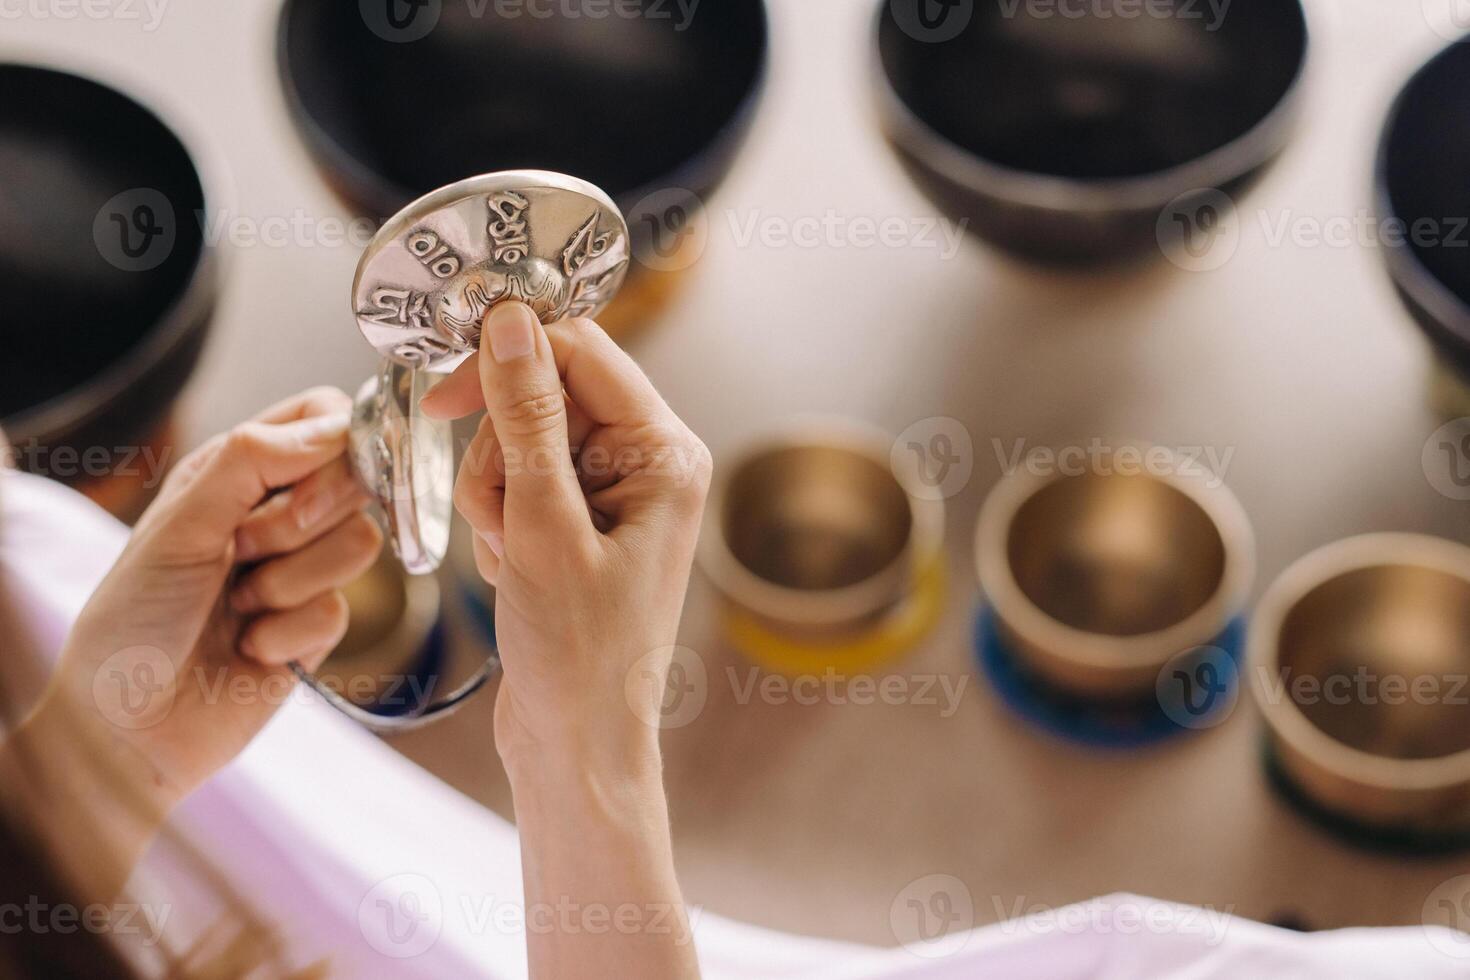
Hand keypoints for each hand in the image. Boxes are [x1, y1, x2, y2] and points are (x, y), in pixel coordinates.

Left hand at [29, 388, 382, 810]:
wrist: (127, 727)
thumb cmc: (133, 618)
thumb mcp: (179, 522)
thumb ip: (251, 459)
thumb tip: (337, 427)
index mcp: (237, 472)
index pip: (323, 418)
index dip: (339, 439)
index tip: (316, 474)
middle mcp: (276, 513)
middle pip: (357, 481)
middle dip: (299, 520)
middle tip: (244, 549)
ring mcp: (303, 570)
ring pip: (360, 544)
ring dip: (290, 581)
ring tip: (239, 605)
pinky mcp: (318, 627)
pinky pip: (341, 609)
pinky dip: (288, 633)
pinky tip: (248, 647)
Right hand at [420, 303, 711, 773]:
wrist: (576, 746)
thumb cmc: (580, 655)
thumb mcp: (544, 526)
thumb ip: (526, 417)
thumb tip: (510, 323)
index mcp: (665, 453)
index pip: (582, 351)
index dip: (509, 359)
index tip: (445, 390)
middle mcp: (646, 464)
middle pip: (543, 396)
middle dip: (501, 455)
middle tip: (506, 521)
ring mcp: (611, 495)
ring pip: (517, 441)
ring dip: (494, 497)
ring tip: (512, 560)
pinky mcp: (576, 524)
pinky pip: (515, 485)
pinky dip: (497, 524)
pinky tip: (512, 574)